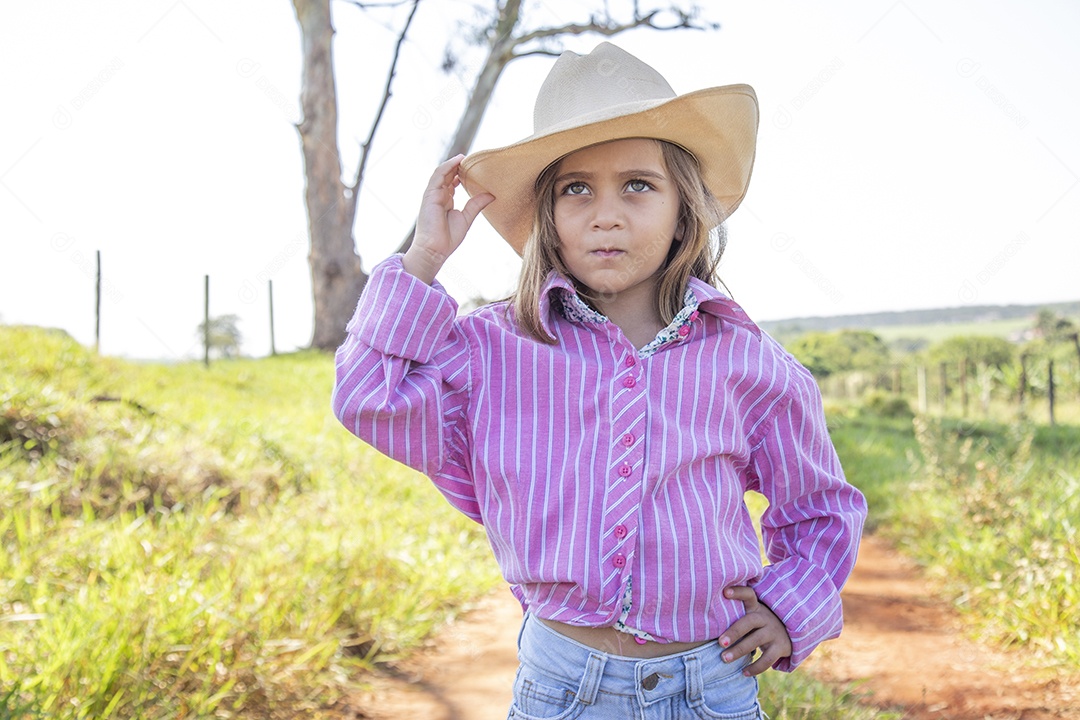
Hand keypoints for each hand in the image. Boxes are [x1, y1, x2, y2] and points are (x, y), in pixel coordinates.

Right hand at [402, 154, 493, 284]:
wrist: (434, 250)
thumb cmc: (447, 239)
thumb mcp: (466, 218)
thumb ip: (476, 205)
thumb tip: (491, 195)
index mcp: (446, 202)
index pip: (452, 183)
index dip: (461, 174)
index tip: (474, 168)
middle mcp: (438, 196)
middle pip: (447, 176)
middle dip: (458, 167)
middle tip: (471, 160)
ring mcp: (433, 195)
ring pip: (442, 173)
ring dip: (453, 164)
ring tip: (465, 157)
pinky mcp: (430, 195)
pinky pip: (438, 176)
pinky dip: (447, 167)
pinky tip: (457, 161)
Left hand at [718, 586, 791, 676]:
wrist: (790, 634)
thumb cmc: (760, 625)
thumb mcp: (752, 615)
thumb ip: (736, 615)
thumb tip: (705, 622)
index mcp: (756, 608)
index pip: (749, 595)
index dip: (738, 592)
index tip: (725, 592)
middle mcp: (765, 618)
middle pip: (749, 621)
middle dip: (734, 632)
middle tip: (720, 642)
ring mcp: (774, 632)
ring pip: (757, 640)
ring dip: (740, 650)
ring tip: (724, 658)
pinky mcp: (781, 647)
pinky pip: (768, 659)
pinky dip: (755, 667)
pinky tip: (743, 672)